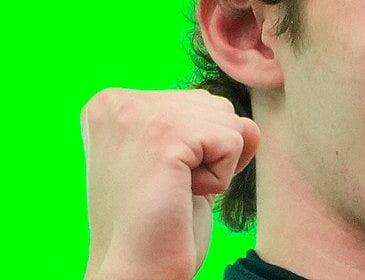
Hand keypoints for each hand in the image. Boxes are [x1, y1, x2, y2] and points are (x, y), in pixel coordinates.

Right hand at [81, 88, 258, 279]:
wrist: (137, 271)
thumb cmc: (159, 221)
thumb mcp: (183, 158)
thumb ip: (208, 125)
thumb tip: (252, 126)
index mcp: (113, 102)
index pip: (195, 101)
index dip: (197, 147)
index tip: (161, 178)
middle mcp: (118, 100)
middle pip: (214, 105)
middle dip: (208, 153)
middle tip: (171, 189)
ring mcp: (138, 114)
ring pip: (228, 120)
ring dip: (215, 166)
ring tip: (176, 191)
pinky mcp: (164, 135)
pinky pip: (232, 141)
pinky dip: (221, 178)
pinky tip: (184, 196)